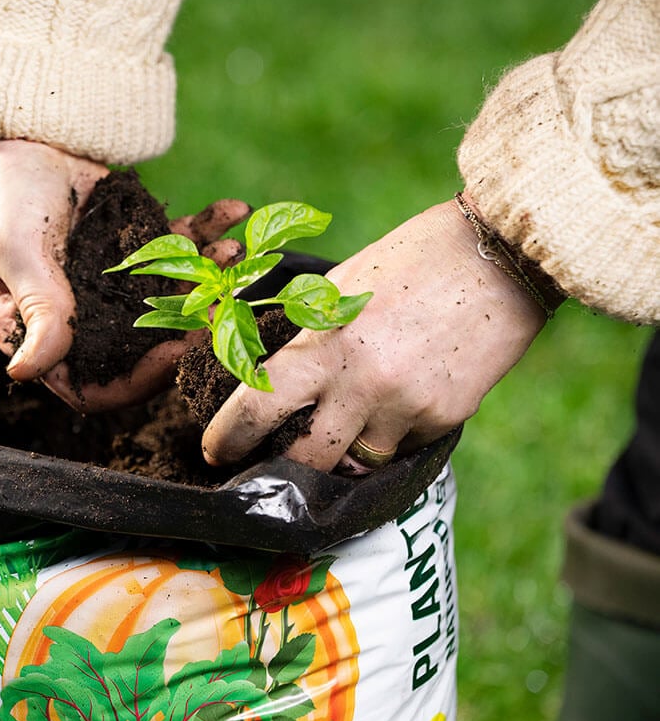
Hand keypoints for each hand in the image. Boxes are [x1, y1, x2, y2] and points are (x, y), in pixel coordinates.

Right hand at [0, 137, 247, 410]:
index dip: (138, 379)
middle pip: (145, 348)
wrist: (28, 128)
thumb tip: (27, 373)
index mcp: (42, 333)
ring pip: (172, 298)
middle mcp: (83, 318)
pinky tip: (232, 212)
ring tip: (233, 252)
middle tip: (225, 306)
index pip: (94, 385)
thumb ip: (37, 309)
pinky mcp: (139, 247)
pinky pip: (180, 251)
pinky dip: (209, 234)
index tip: (176, 351)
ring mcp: (116, 284)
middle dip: (190, 329)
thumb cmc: (6, 193)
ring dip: (209, 278)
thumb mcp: (15, 252)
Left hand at [201, 195, 548, 471]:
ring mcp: (406, 407)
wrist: (503, 254)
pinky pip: (403, 447)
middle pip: (304, 457)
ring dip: (343, 455)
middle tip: (272, 465)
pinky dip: (392, 436)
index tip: (216, 451)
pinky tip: (401, 402)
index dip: (229, 438)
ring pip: (357, 463)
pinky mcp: (446, 419)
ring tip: (342, 432)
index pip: (256, 406)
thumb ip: (306, 331)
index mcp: (324, 342)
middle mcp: (361, 383)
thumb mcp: (342, 284)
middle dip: (284, 465)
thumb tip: (265, 366)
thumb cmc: (412, 258)